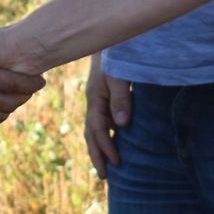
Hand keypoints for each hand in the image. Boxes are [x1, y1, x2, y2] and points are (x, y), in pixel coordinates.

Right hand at [83, 53, 130, 179]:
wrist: (111, 37)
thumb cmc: (116, 54)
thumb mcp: (119, 75)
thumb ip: (121, 98)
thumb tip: (121, 126)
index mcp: (95, 98)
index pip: (98, 129)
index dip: (106, 147)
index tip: (116, 164)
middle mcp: (94, 101)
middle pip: (91, 133)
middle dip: (97, 155)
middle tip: (103, 176)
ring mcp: (98, 99)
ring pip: (95, 128)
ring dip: (99, 147)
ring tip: (106, 165)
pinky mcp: (104, 96)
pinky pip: (102, 121)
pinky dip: (105, 135)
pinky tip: (113, 141)